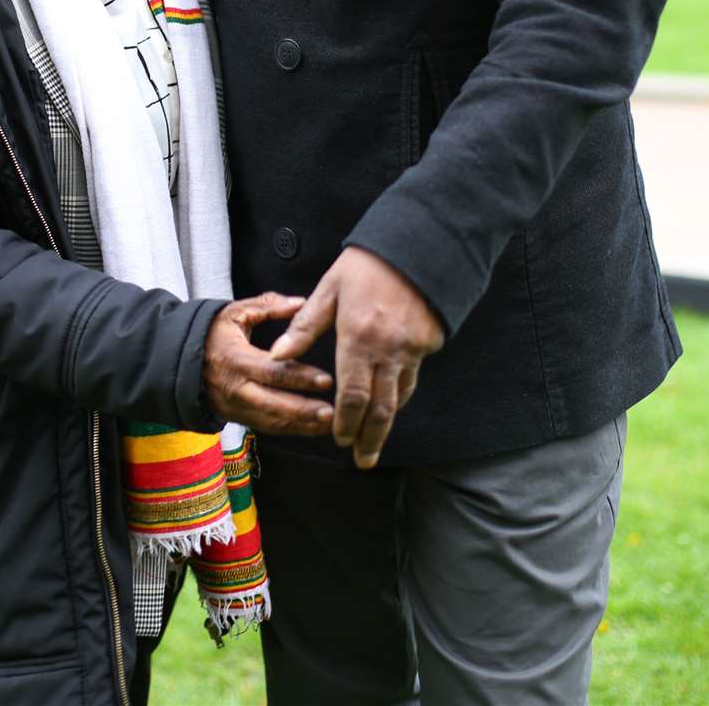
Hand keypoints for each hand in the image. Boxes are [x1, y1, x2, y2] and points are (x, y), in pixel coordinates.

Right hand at [204, 293, 333, 435]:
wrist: (180, 360)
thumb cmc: (212, 333)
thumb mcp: (234, 312)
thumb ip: (268, 305)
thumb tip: (300, 302)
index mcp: (238, 359)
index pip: (273, 372)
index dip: (300, 377)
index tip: (326, 380)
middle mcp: (237, 388)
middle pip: (274, 405)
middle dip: (304, 411)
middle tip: (333, 413)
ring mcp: (236, 407)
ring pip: (272, 422)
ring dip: (303, 426)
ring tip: (331, 423)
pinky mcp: (238, 418)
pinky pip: (267, 428)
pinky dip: (291, 430)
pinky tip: (313, 428)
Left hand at [270, 247, 443, 469]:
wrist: (416, 247)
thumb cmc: (366, 266)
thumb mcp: (330, 289)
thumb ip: (306, 326)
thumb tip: (279, 354)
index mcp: (358, 339)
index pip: (352, 395)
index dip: (346, 423)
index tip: (339, 441)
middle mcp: (388, 350)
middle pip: (380, 408)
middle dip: (370, 438)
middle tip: (364, 460)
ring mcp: (412, 348)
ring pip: (399, 396)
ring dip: (387, 422)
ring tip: (376, 441)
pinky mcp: (429, 343)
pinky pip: (413, 376)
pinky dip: (401, 394)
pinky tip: (392, 403)